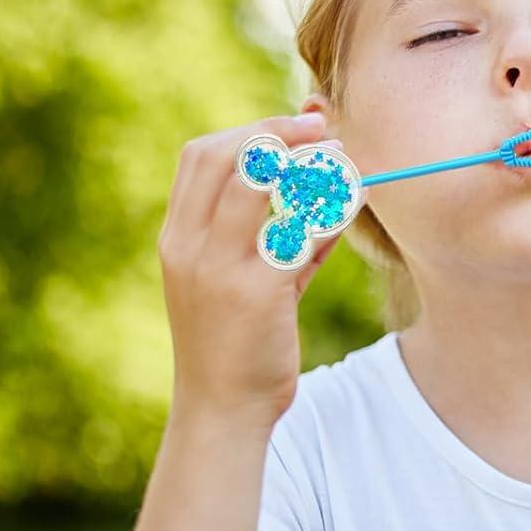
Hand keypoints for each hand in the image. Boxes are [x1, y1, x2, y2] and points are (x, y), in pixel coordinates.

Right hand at [159, 110, 345, 431]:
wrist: (223, 409)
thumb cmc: (238, 342)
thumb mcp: (246, 281)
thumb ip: (280, 237)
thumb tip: (330, 195)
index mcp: (177, 237)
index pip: (201, 156)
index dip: (252, 129)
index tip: (298, 121)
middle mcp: (189, 246)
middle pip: (226, 157)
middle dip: (277, 131)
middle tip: (324, 128)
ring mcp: (219, 268)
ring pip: (258, 186)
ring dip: (307, 164)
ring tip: (344, 158)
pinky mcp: (256, 293)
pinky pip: (297, 233)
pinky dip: (328, 211)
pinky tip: (352, 203)